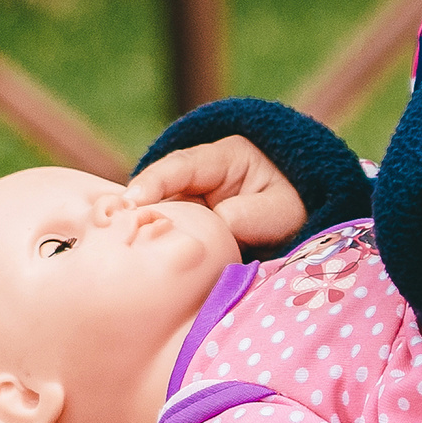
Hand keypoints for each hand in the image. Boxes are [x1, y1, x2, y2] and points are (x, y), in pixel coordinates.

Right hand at [123, 134, 305, 248]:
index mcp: (226, 158)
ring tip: (124, 251)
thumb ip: (249, 216)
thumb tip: (215, 225)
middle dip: (138, 211)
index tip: (133, 199)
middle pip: (160, 192)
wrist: (304, 224)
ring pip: (158, 215)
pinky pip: (166, 235)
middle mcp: (200, 178)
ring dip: (145, 232)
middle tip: (117, 232)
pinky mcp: (186, 227)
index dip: (155, 181)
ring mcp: (190, 203)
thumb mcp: (282, 210)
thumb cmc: (295, 211)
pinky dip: (155, 249)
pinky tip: (140, 264)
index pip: (183, 164)